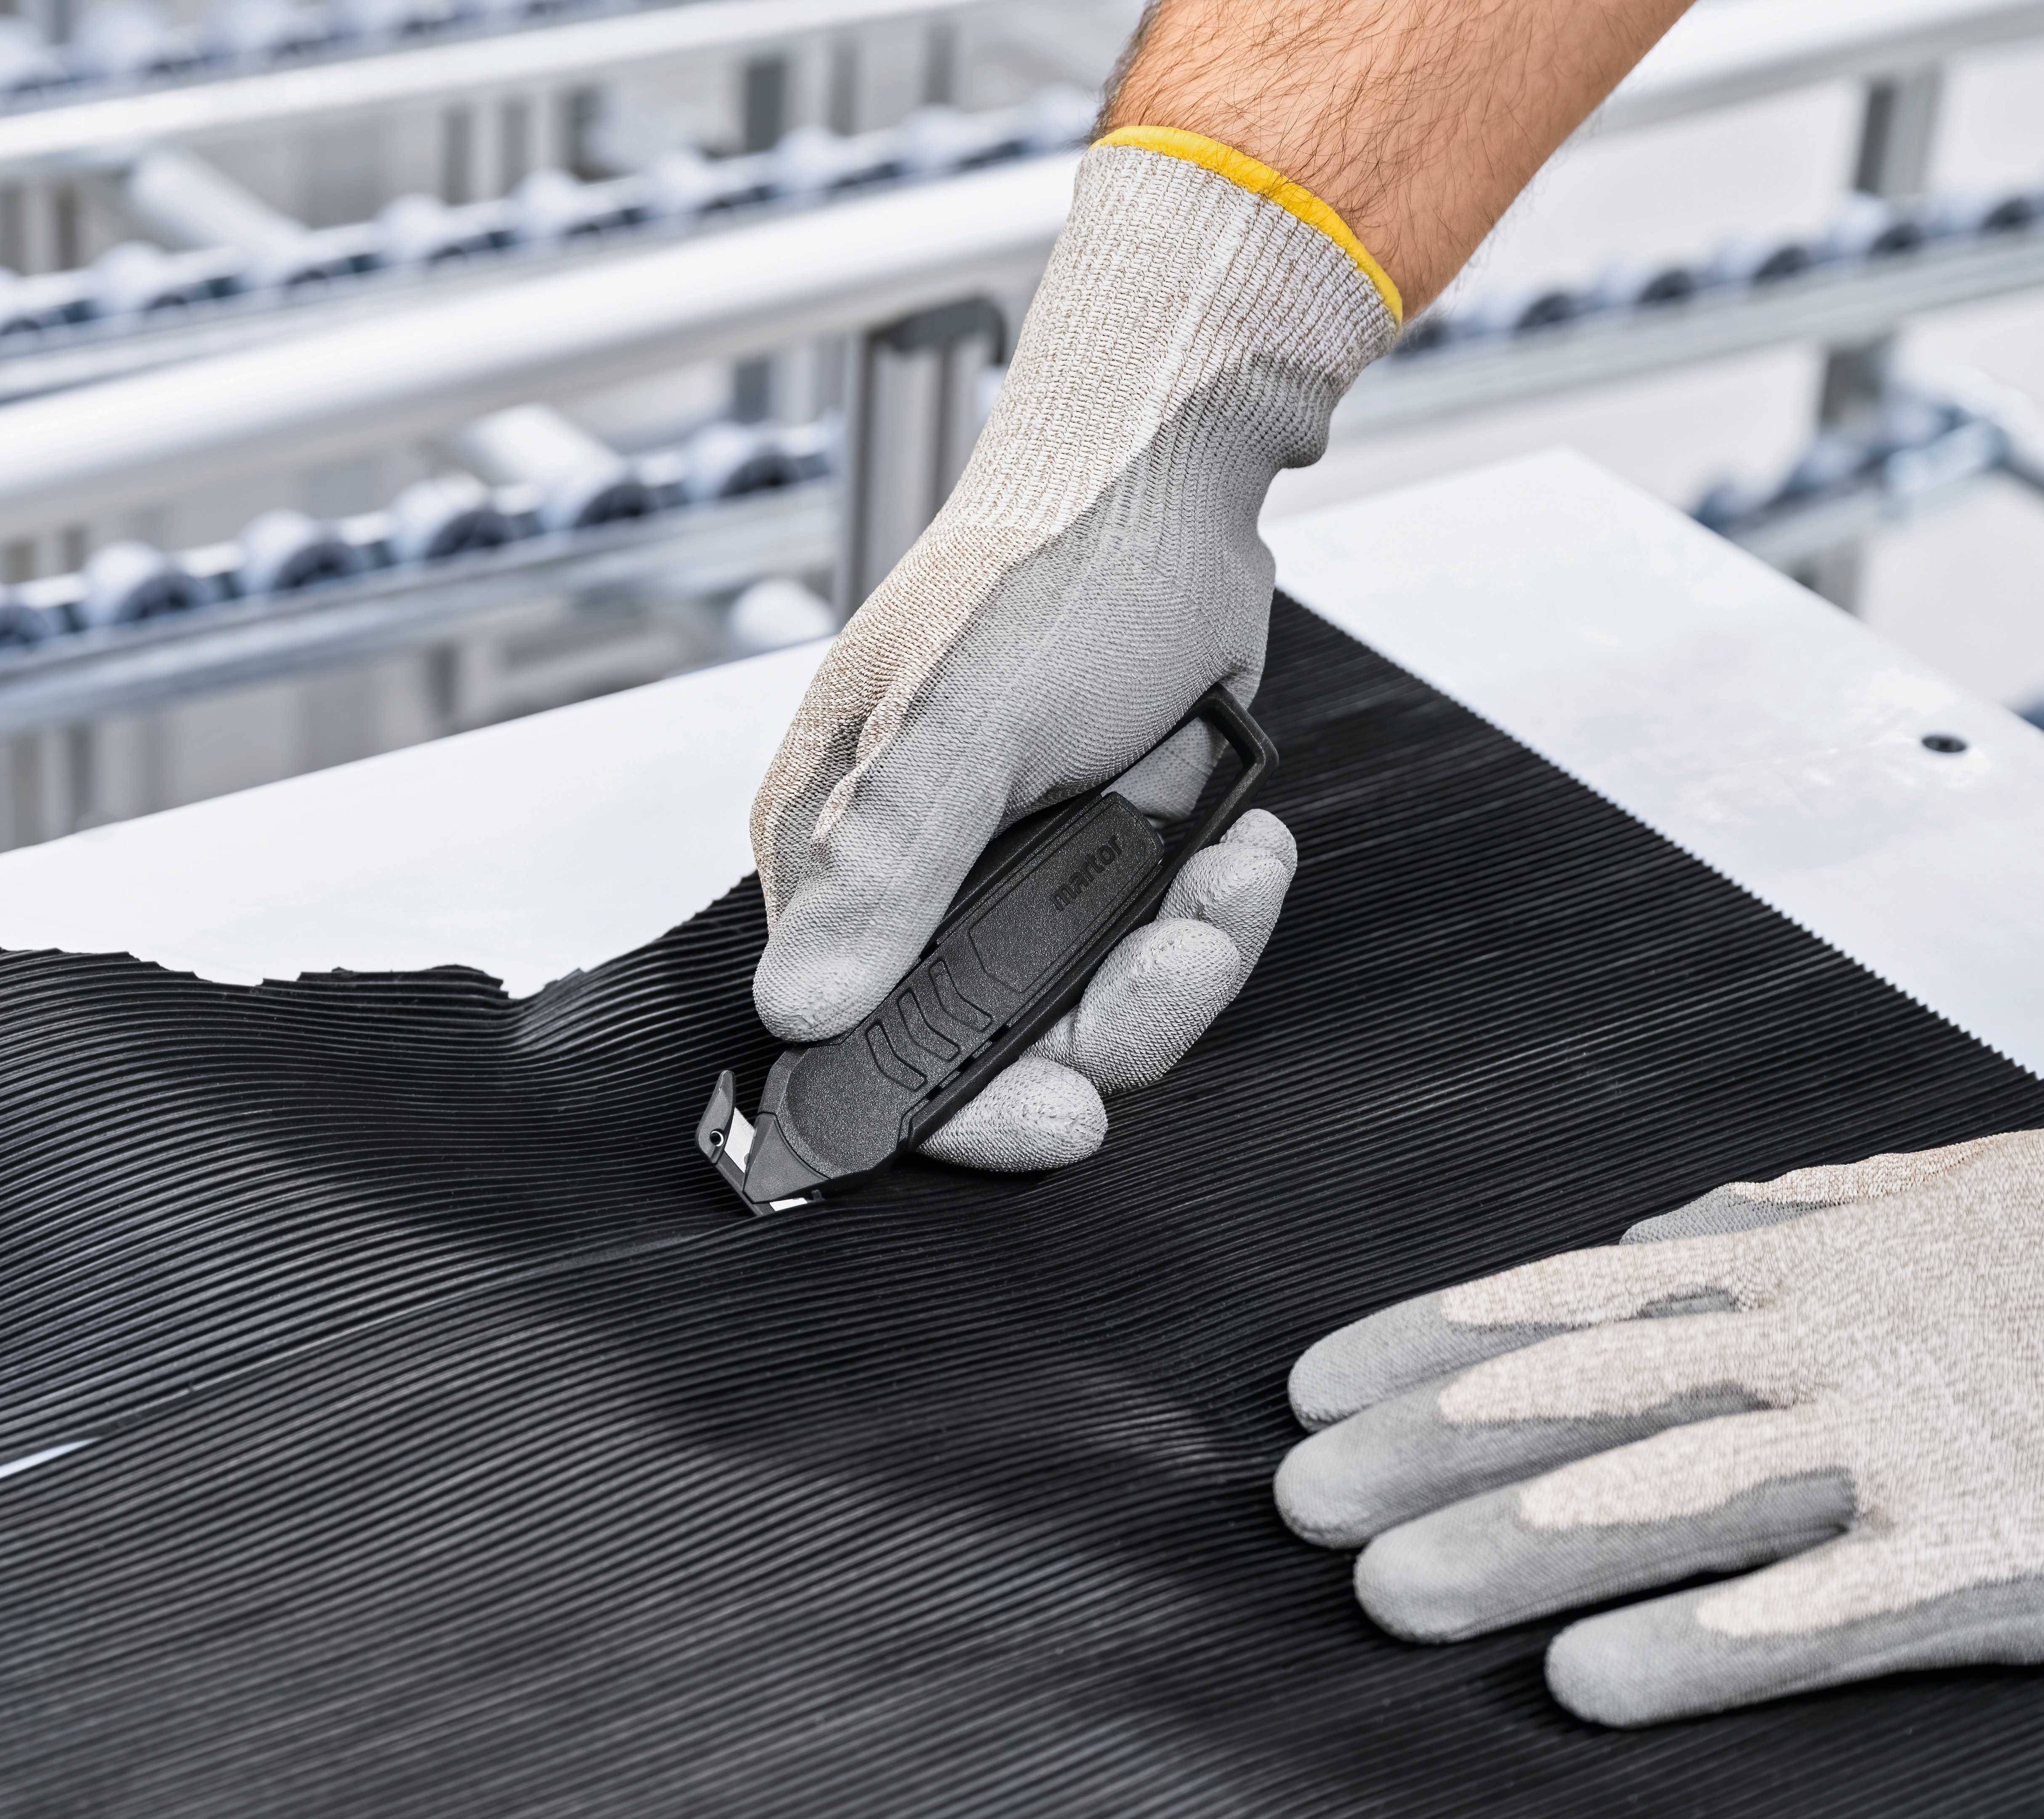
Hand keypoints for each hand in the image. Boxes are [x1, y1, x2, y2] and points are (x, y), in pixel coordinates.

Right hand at [747, 135, 1397, 1167]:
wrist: (1166, 476)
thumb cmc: (1051, 570)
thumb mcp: (966, 723)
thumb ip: (889, 870)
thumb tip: (798, 1009)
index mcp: (834, 857)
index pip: (861, 1046)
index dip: (965, 1104)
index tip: (1068, 1118)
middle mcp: (908, 886)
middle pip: (997, 1044)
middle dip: (1113, 1018)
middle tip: (1189, 947)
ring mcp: (1006, 876)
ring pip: (1091, 1007)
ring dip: (1185, 960)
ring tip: (1236, 871)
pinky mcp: (1092, 860)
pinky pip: (1152, 949)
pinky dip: (1214, 912)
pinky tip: (1245, 842)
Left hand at [1275, 1128, 2043, 1724]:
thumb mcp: (1951, 1201)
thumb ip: (1786, 1219)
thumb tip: (1638, 1248)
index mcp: (1812, 1260)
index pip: (1572, 1299)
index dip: (1430, 1344)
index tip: (1313, 1392)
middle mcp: (1836, 1341)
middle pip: (1588, 1396)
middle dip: (1429, 1452)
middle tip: (1299, 1508)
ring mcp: (1917, 1446)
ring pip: (1673, 1496)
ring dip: (1518, 1548)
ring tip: (1387, 1598)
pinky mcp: (2001, 1554)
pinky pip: (1828, 1611)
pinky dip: (1704, 1646)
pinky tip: (1589, 1684)